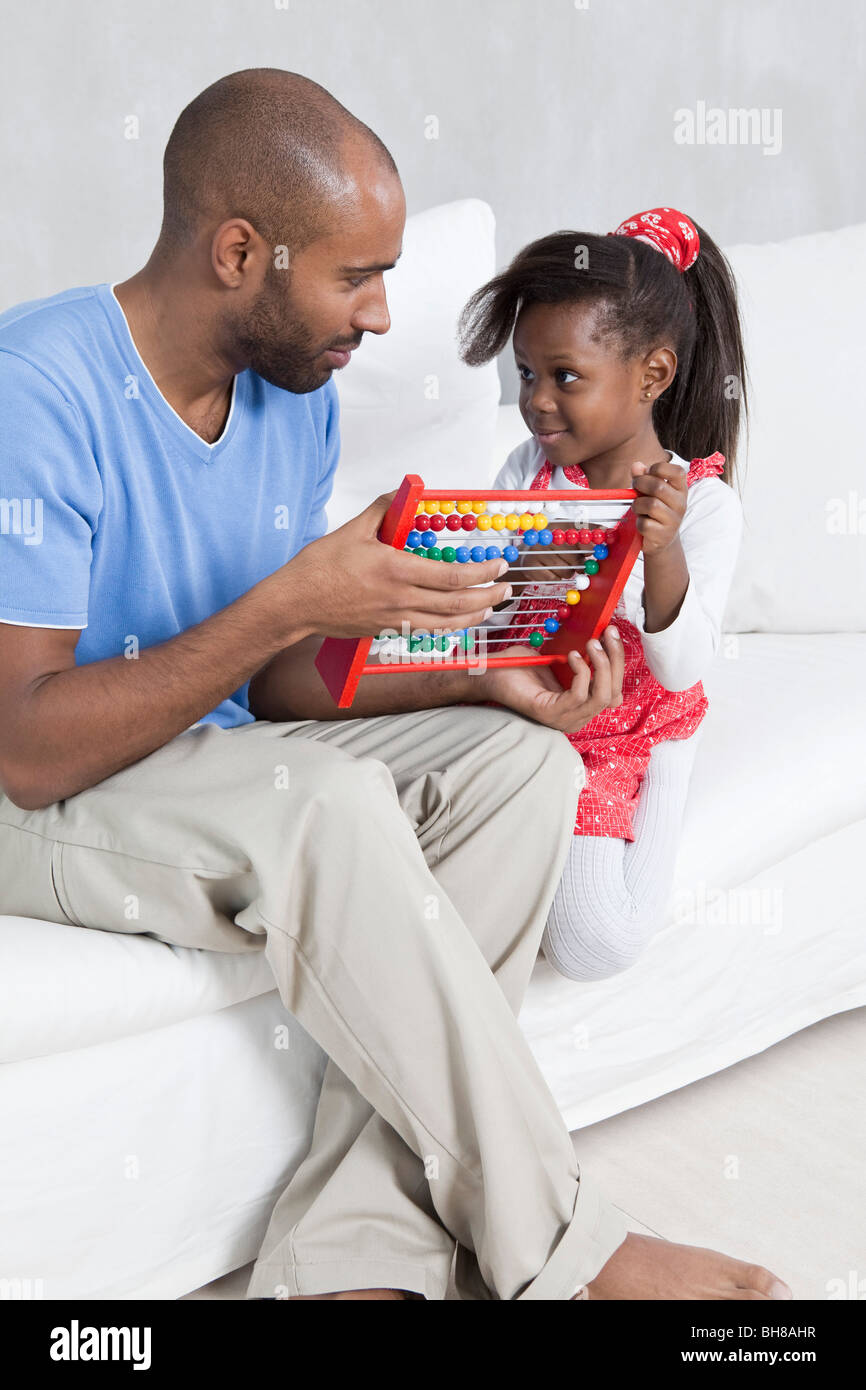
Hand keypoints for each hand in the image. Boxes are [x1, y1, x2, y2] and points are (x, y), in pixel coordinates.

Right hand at [274, 492, 512, 639]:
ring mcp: (395, 619)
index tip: (498, 564)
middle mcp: (400, 599)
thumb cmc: (319, 567)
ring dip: (474, 616)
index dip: (481, 572)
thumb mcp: (353, 528)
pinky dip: (449, 627)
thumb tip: (403, 492)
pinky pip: (427, 632)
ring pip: (446, 624)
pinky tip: (458, 621)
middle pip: (457, 604)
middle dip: (488, 597)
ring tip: (491, 607)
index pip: (452, 576)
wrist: (296, 604)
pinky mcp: (387, 630)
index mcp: (396, 571)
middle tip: (506, 589)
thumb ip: (383, 508)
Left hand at [479, 626, 623, 733]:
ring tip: (591, 643)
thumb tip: (604, 637)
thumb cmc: (522, 667)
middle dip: (615, 659)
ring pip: (603, 696)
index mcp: (581, 706)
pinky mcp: (551, 714)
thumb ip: (583, 655)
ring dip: (602, 664)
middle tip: (608, 633)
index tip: (613, 634)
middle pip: (614, 693)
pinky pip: (580, 695)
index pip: (615, 691)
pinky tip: (570, 656)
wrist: (491, 673)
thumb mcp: (560, 660)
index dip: (618, 662)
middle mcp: (577, 717)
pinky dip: (581, 672)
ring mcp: (565, 719)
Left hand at [631, 460, 687, 556]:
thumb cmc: (655, 511)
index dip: (659, 468)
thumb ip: (643, 477)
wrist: (662, 539)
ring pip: (650, 505)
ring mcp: (673, 520)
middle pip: (659, 487)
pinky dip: (637, 522)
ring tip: (638, 508)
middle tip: (635, 487)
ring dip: (637, 505)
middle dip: (640, 484)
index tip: (648, 472)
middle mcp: (681, 504)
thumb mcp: (650, 491)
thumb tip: (636, 466)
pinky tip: (642, 523)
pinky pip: (644, 523)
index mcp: (681, 489)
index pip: (678, 472)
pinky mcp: (663, 535)